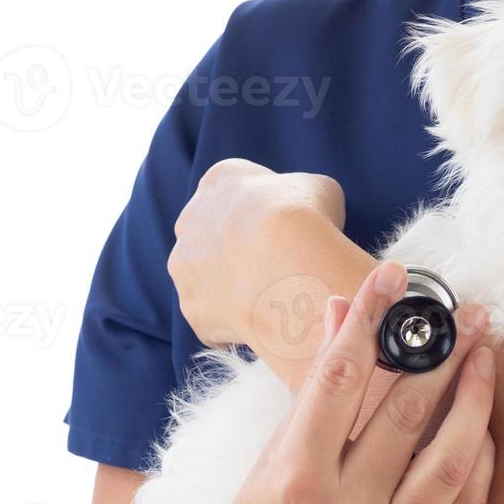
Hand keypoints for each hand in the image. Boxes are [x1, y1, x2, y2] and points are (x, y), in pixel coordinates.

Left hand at [169, 158, 355, 347]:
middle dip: (237, 249)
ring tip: (270, 297)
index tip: (285, 229)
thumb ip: (303, 194)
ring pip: (206, 278)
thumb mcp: (319, 188)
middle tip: (275, 265)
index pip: (235, 192)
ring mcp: (184, 268)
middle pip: (212, 236)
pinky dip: (234, 322)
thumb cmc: (307, 219)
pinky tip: (263, 319)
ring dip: (230, 287)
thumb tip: (306, 210)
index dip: (263, 214)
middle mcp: (189, 220)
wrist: (289, 267)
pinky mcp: (192, 308)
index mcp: (220, 181)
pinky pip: (213, 318)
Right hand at [182, 262, 497, 503]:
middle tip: (466, 310)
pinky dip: (478, 462)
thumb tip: (339, 312)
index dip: (368, 321)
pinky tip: (483, 424)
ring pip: (447, 459)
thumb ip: (309, 385)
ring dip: (473, 399)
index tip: (391, 278)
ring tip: (485, 354)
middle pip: (405, 413)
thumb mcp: (260, 454)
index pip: (338, 377)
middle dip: (440, 352)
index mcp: (291, 477)